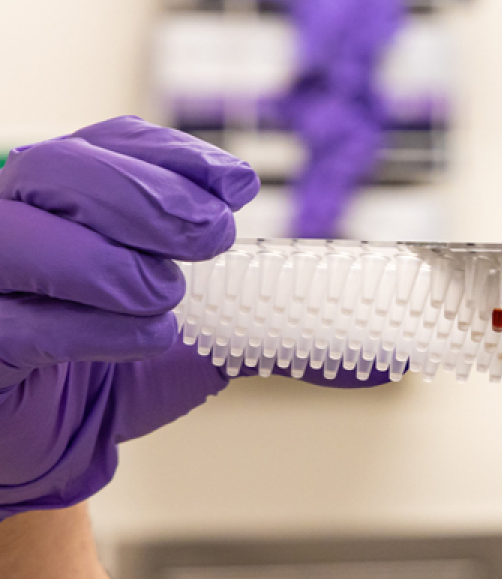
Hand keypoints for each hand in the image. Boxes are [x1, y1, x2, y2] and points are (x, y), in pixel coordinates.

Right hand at [0, 116, 257, 518]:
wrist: (52, 438)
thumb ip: (283, 333)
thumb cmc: (118, 366)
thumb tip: (388, 360)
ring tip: (166, 298)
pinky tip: (142, 337)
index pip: (117, 141)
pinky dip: (85, 326)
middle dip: (148, 198)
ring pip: (20, 230)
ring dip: (110, 262)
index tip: (240, 188)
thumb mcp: (211, 339)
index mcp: (73, 192)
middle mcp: (15, 215)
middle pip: (62, 166)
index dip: (179, 158)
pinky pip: (13, 319)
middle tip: (213, 239)